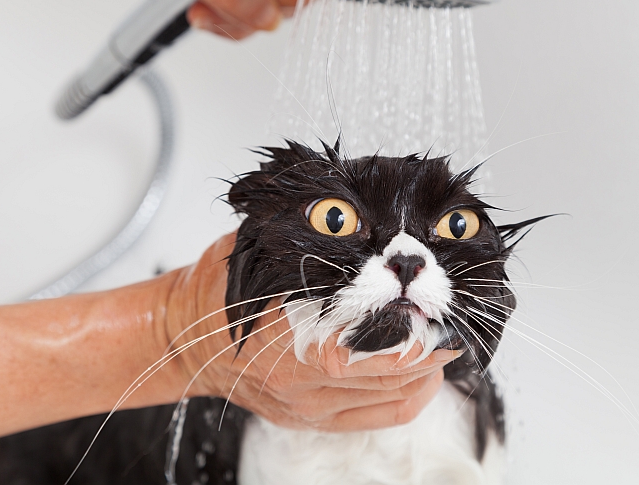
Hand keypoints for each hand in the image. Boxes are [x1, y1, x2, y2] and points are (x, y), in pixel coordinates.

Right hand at [159, 233, 460, 431]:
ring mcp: (309, 403)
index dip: (418, 317)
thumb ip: (311, 239)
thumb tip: (362, 219)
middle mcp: (305, 374)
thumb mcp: (260, 248)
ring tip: (445, 340)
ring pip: (394, 394)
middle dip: (434, 340)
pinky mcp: (310, 418)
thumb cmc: (219, 291)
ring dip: (430, 368)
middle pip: (396, 365)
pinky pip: (378, 416)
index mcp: (294, 330)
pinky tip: (424, 375)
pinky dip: (411, 396)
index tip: (434, 295)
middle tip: (453, 317)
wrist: (185, 338)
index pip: (379, 332)